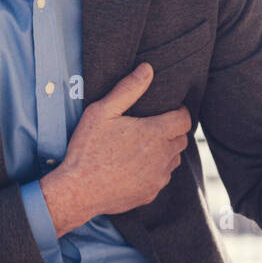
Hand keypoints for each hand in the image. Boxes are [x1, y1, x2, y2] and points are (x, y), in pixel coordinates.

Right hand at [40, 62, 190, 234]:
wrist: (76, 191)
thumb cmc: (87, 150)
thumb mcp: (102, 112)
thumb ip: (128, 89)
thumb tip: (147, 69)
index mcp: (155, 134)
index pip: (184, 119)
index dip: (180, 112)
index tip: (170, 110)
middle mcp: (163, 157)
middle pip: (181, 139)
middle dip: (172, 131)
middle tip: (153, 127)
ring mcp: (158, 178)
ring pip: (174, 160)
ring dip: (165, 152)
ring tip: (144, 146)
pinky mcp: (151, 193)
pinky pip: (161, 178)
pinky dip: (155, 171)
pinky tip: (135, 167)